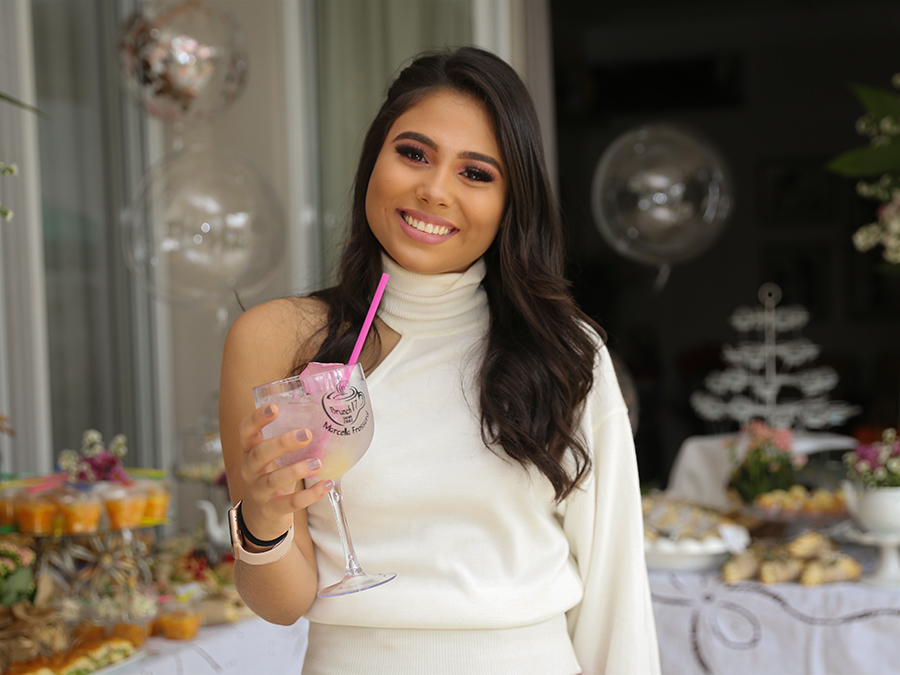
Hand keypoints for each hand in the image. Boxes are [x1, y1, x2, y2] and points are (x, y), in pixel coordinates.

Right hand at [237, 403, 332, 541]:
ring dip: (297, 470)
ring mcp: (258, 491)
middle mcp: (250, 470)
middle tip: (306, 434)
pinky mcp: (271, 510)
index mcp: (250, 452)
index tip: (274, 407)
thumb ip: (287, 442)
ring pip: (274, 480)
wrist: (259, 518)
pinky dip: (310, 495)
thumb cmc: (270, 478)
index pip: (245, 432)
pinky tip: (326, 484)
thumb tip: (320, 415)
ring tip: (317, 463)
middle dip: (282, 443)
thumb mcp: (271, 459)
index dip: (256, 419)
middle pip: (259, 454)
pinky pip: (290, 503)